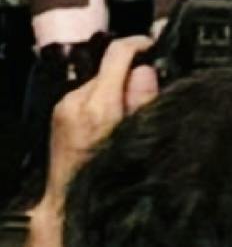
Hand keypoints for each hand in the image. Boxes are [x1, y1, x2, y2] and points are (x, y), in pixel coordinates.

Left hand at [43, 35, 155, 213]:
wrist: (69, 203)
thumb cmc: (106, 177)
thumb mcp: (138, 135)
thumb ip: (143, 99)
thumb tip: (146, 70)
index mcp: (97, 104)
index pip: (118, 52)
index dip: (141, 44)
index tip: (155, 48)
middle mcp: (75, 100)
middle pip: (110, 67)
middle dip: (131, 75)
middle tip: (148, 94)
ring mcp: (64, 107)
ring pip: (100, 82)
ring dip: (116, 89)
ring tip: (127, 114)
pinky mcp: (60, 114)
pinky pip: (88, 95)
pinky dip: (102, 100)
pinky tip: (109, 122)